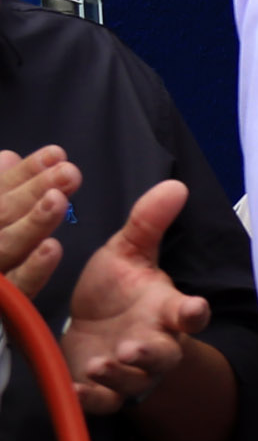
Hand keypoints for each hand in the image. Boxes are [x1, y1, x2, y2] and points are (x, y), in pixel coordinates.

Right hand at [0, 143, 76, 296]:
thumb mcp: (0, 222)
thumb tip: (8, 157)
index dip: (24, 174)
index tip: (55, 154)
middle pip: (1, 216)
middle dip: (32, 191)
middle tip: (68, 172)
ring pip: (6, 246)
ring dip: (32, 222)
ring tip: (58, 199)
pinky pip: (15, 286)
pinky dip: (32, 268)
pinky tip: (53, 248)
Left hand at [60, 181, 209, 412]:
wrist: (96, 335)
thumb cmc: (116, 295)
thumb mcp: (128, 254)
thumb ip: (148, 223)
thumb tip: (176, 184)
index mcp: (164, 312)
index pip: (190, 314)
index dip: (193, 313)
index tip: (193, 309)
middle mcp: (153, 344)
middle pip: (165, 354)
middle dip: (152, 352)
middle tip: (133, 346)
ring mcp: (129, 371)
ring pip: (135, 381)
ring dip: (121, 374)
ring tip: (103, 362)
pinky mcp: (102, 391)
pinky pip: (104, 402)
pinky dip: (94, 398)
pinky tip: (80, 387)